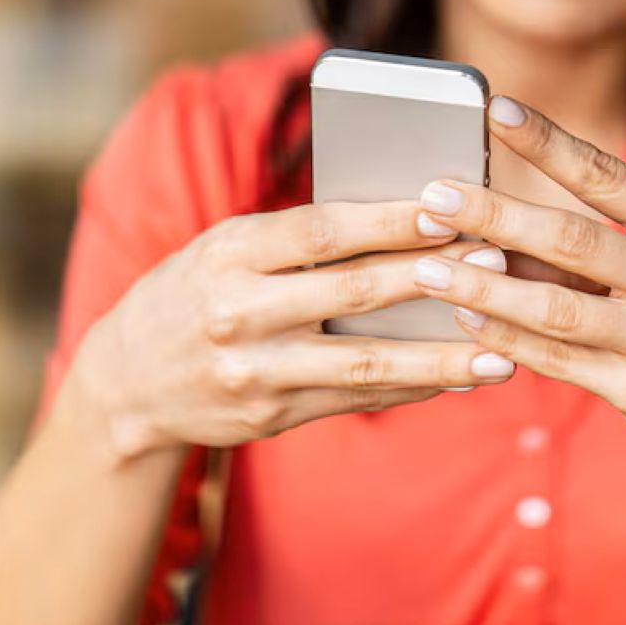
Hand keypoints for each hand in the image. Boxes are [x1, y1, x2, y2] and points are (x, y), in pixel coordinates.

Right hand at [68, 201, 515, 462]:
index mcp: (228, 252)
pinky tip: (457, 380)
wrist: (125, 383)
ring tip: (500, 353)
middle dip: (433, 278)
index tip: (447, 209)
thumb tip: (396, 221)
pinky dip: (410, 389)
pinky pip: (355, 399)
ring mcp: (255, 371)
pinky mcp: (271, 415)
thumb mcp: (224, 248)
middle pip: (352, 291)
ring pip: (364, 362)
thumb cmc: (191, 293)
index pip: (320, 229)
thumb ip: (294, 238)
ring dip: (439, 358)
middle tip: (497, 265)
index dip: (387, 220)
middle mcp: (239, 312)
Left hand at [411, 96, 625, 472]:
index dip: (548, 142)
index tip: (495, 110)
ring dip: (482, 288)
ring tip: (428, 269)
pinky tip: (465, 321)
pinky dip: (504, 338)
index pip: (610, 176)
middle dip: (495, 214)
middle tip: (434, 196)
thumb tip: (501, 222)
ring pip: (555, 307)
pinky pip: (557, 361)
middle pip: (572, 239)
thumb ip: (609, 240)